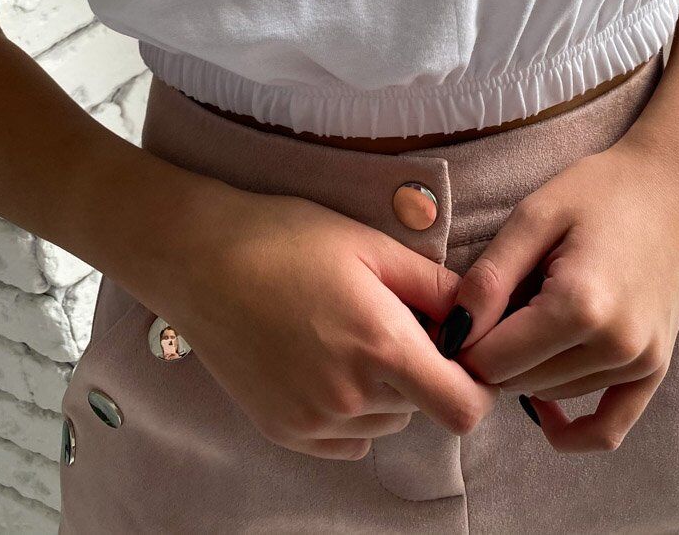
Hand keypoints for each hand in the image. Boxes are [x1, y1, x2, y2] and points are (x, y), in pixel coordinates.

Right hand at [154, 179, 498, 460]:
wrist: (202, 261)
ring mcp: (315, 420)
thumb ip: (433, 285)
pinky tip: (326, 360)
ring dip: (387, 389)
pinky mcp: (285, 431)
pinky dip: (353, 410)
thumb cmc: (288, 239)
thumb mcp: (371, 246)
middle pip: (423, 406)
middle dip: (423, 370)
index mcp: (382, 346)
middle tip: (390, 319)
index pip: (463, 407)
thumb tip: (476, 310)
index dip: (476, 385)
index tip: (463, 353)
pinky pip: (347, 438)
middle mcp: (352, 396)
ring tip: (349, 333)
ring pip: (386, 421)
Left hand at [437, 134, 678, 452]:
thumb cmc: (599, 190)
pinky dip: (571, 429)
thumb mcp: (534, 215)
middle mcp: (615, 344)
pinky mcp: (655, 368)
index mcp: (579, 304)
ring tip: (533, 313)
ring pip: (552, 396)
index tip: (462, 311)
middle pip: (519, 382)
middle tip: (498, 305)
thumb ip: (490, 278)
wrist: (672, 183)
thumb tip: (454, 334)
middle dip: (494, 352)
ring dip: (529, 370)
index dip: (465, 339)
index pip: (493, 361)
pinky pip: (608, 427)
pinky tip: (543, 411)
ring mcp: (641, 361)